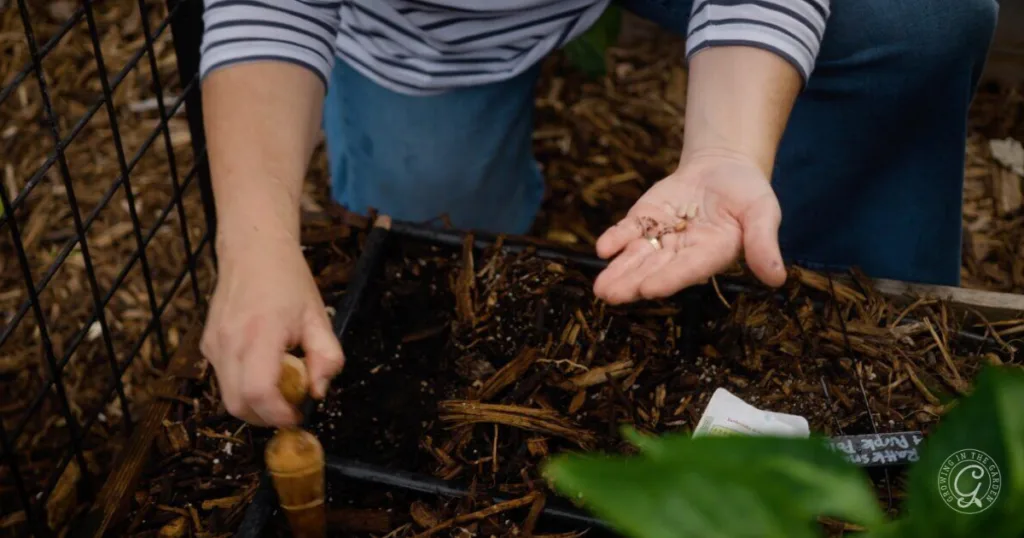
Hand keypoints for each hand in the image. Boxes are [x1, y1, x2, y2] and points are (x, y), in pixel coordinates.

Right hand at [200, 229, 343, 426]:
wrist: (253, 250)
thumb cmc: (289, 281)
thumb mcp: (318, 317)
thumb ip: (326, 358)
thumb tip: (317, 393)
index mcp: (261, 333)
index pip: (258, 392)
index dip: (278, 414)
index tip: (297, 415)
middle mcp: (230, 341)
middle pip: (238, 405)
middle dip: (265, 417)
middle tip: (289, 408)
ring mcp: (213, 344)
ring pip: (227, 396)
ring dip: (254, 404)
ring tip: (279, 385)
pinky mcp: (207, 344)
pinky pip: (223, 379)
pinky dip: (243, 386)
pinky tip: (263, 367)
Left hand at [593, 151, 787, 303]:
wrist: (723, 168)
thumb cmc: (747, 193)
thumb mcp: (763, 211)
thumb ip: (764, 243)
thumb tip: (778, 279)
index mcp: (713, 254)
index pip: (689, 269)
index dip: (669, 278)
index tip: (649, 289)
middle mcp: (683, 253)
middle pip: (655, 269)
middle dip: (632, 283)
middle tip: (611, 295)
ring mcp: (661, 238)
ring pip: (637, 258)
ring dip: (618, 271)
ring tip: (600, 287)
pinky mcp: (645, 221)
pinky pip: (628, 233)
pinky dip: (615, 240)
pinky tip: (603, 249)